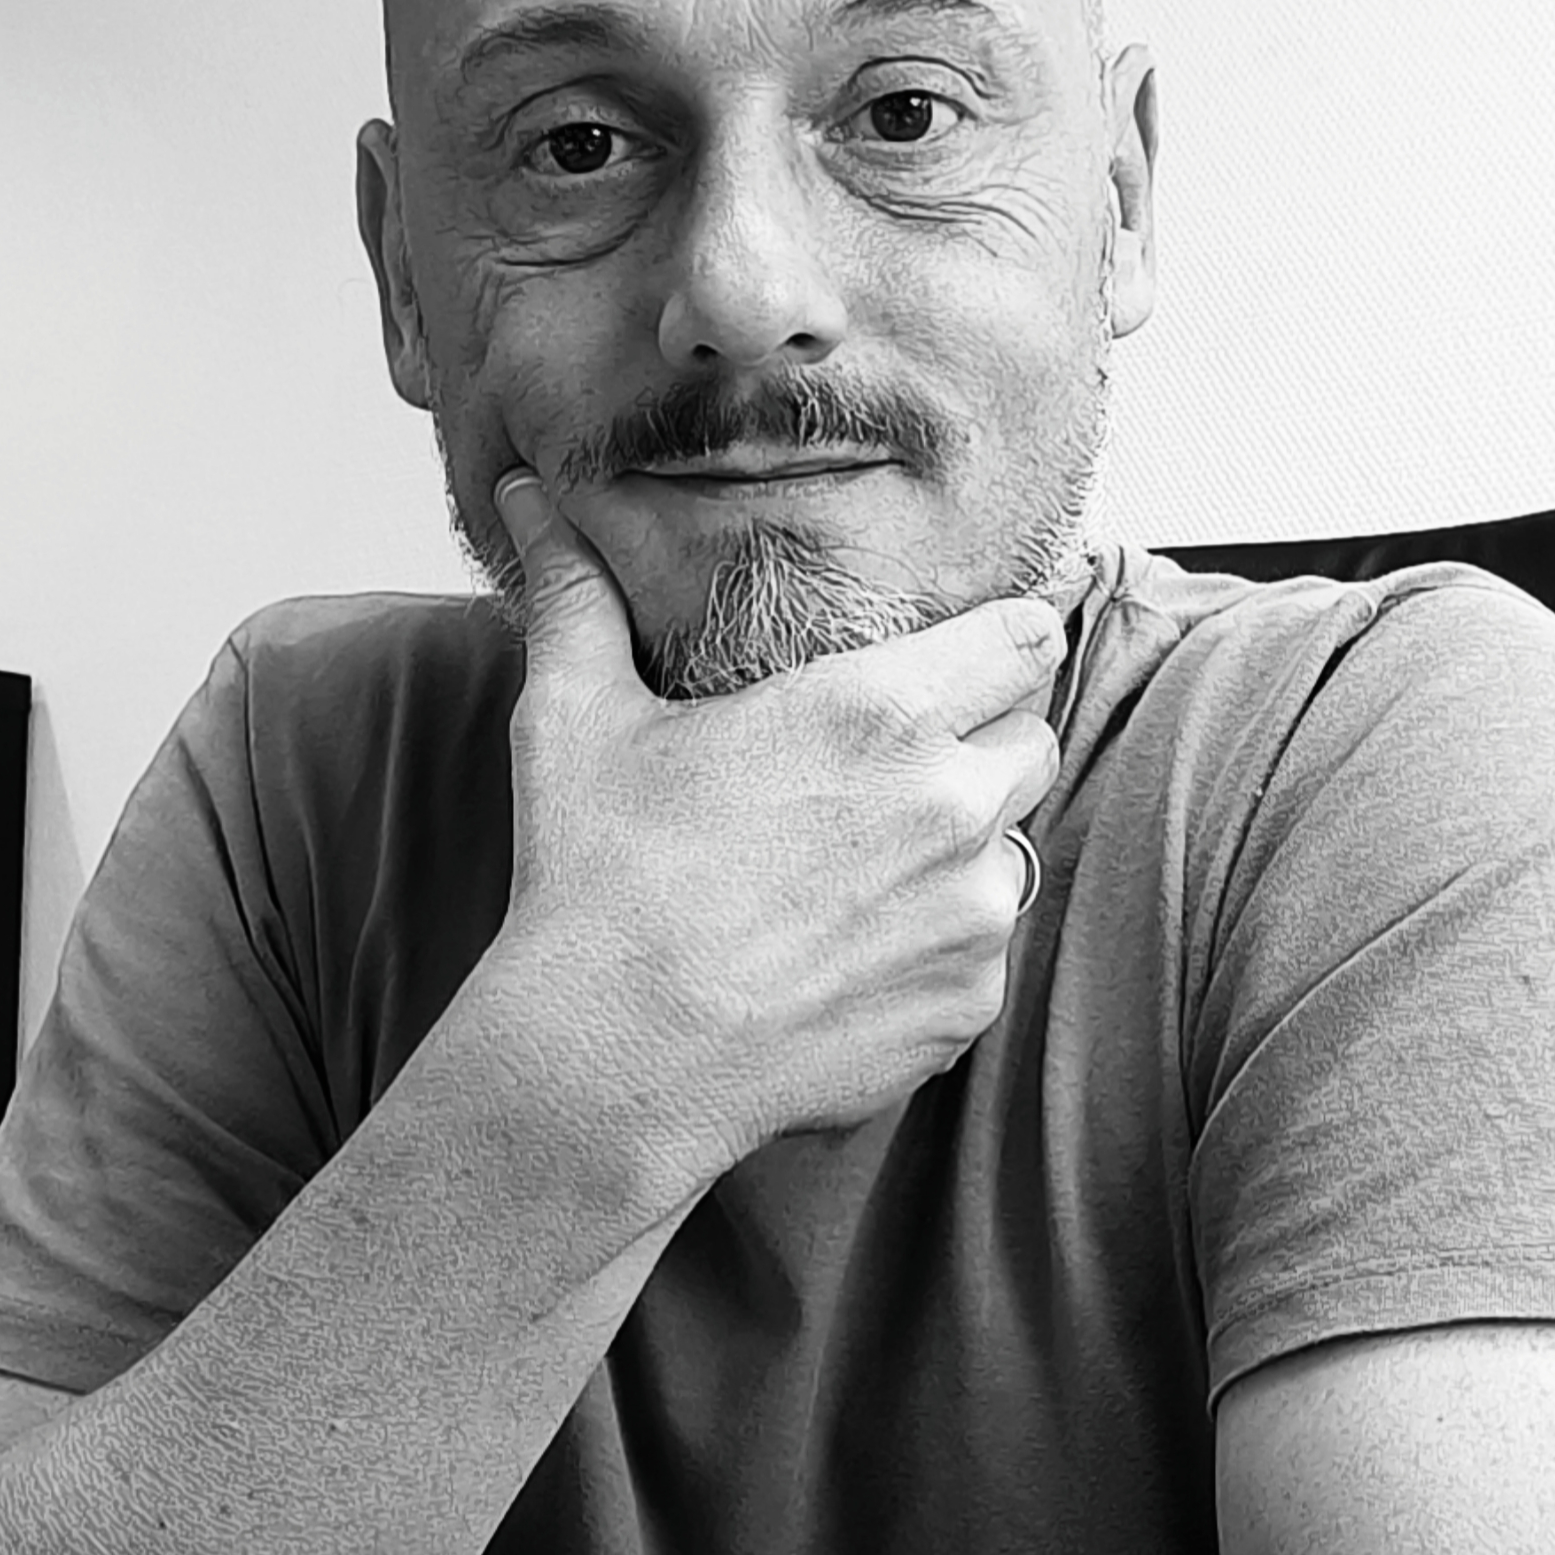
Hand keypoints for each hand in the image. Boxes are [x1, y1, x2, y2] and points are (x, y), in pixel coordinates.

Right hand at [491, 470, 1066, 1166]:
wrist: (609, 1061)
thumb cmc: (599, 880)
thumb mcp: (580, 716)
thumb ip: (575, 591)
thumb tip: (524, 493)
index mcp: (882, 711)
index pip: (1025, 637)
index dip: (1006, 638)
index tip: (976, 651)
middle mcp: (951, 804)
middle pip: (1030, 739)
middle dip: (980, 744)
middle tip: (889, 770)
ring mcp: (969, 913)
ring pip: (1011, 850)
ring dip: (960, 852)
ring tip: (855, 872)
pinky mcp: (965, 1004)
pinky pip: (984, 952)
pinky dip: (936, 949)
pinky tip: (846, 956)